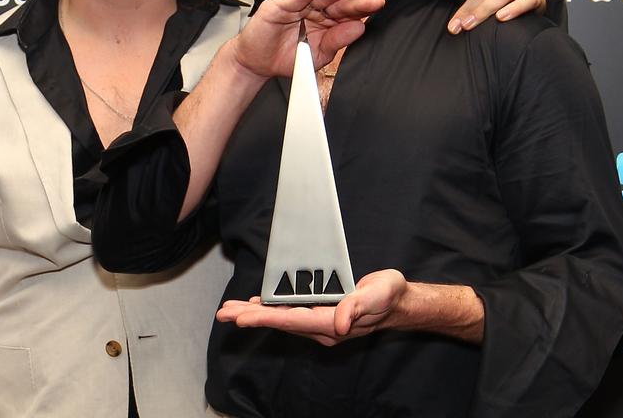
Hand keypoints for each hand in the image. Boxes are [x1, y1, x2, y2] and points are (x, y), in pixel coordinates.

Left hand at [216, 269, 408, 346]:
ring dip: (256, 314)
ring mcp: (320, 322)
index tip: (241, 317)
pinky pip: (290, 313)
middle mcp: (322, 326)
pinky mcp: (321, 314)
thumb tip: (339, 322)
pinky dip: (270, 309)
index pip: (291, 320)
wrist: (399, 302)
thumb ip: (358, 307)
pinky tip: (258, 305)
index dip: (265, 318)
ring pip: (281, 318)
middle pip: (279, 322)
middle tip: (223, 313)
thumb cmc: (388, 296)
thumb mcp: (377, 295)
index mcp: (331, 323)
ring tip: (232, 310)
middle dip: (250, 318)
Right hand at [231, 0, 384, 78]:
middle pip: (339, 3)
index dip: (362, 9)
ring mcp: (299, 5)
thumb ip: (337, 42)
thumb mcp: (317, 54)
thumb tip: (360, 27)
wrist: (257, 64)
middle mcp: (314, 11)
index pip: (346, 14)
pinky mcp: (282, 4)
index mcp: (325, 23)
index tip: (379, 5)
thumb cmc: (286, 58)